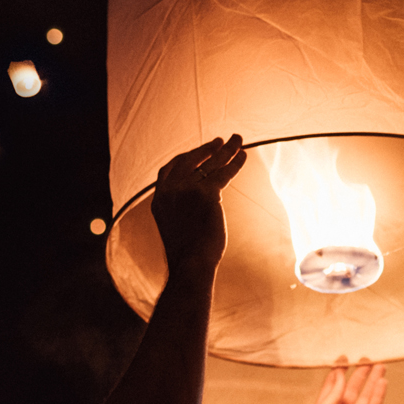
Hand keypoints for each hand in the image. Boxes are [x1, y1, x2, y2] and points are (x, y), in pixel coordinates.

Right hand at [151, 136, 246, 274]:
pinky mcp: (205, 193)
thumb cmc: (187, 253)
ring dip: (226, 149)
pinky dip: (235, 162)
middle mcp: (170, 190)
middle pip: (190, 160)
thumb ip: (181, 209)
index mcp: (159, 198)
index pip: (168, 169)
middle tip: (220, 141)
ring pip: (210, 163)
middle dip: (207, 149)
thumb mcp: (175, 226)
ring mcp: (186, 190)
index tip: (198, 152)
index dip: (185, 158)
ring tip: (238, 139)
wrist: (190, 264)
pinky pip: (223, 173)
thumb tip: (201, 202)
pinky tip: (243, 156)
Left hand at [306, 362, 386, 403]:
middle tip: (368, 356)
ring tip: (380, 364)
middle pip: (352, 386)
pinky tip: (383, 382)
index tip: (346, 356)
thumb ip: (332, 394)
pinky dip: (378, 394)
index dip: (339, 369)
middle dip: (360, 371)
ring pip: (366, 394)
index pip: (334, 383)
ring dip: (372, 379)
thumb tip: (338, 374)